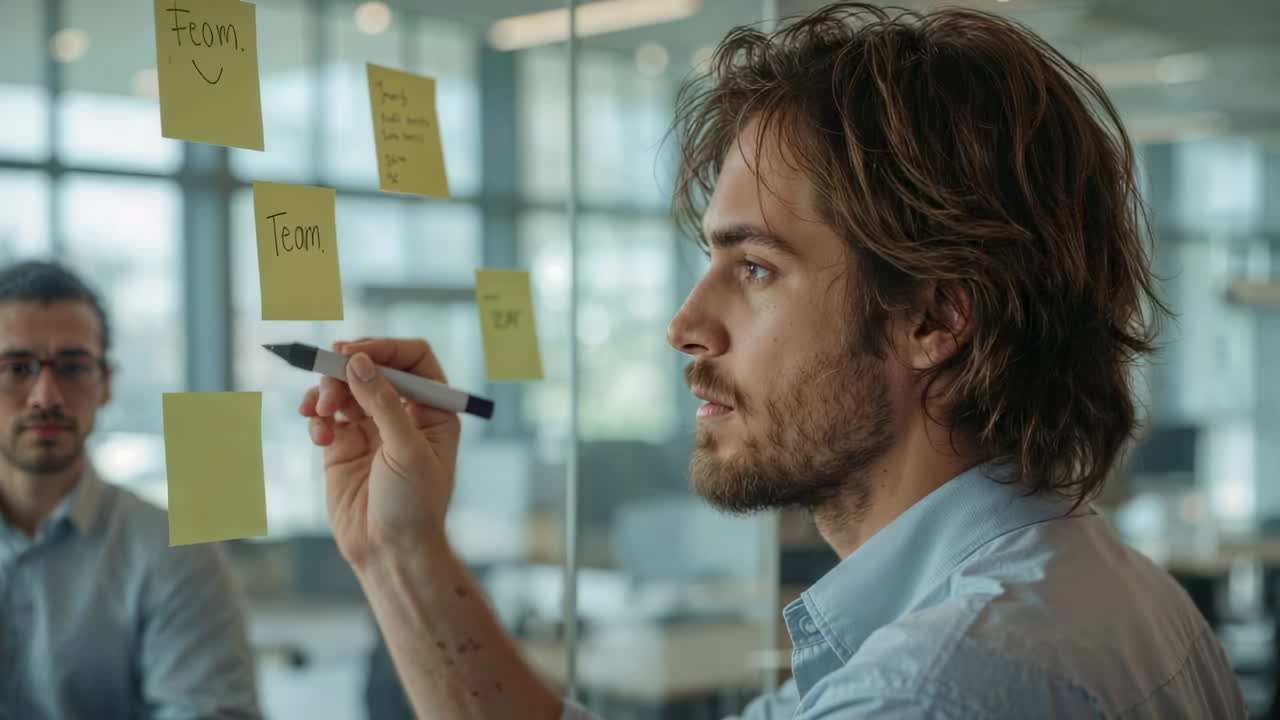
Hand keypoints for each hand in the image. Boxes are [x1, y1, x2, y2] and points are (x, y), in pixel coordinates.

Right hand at [299, 338, 461, 570]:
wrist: (389, 553)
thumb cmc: (413, 506)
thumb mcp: (406, 451)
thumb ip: (383, 404)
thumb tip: (358, 361)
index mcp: (433, 410)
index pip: (414, 359)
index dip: (386, 348)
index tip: (354, 352)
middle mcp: (403, 413)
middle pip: (373, 366)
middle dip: (347, 367)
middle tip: (327, 371)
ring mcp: (371, 428)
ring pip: (344, 387)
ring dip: (327, 390)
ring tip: (320, 411)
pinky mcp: (342, 445)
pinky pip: (325, 415)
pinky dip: (316, 416)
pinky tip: (319, 434)